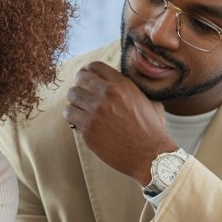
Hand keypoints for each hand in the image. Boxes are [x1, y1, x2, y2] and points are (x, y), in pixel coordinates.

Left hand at [62, 61, 175, 184]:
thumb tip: (115, 80)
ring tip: (80, 108)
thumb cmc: (151, 129)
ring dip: (75, 101)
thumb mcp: (146, 99)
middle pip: (79, 78)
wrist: (150, 155)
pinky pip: (69, 114)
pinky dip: (72, 116)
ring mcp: (95, 112)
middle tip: (82, 93)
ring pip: (72, 95)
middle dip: (80, 85)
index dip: (88, 71)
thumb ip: (130, 87)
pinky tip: (79, 120)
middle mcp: (107, 95)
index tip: (87, 78)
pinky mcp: (87, 129)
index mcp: (122, 85)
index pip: (94, 66)